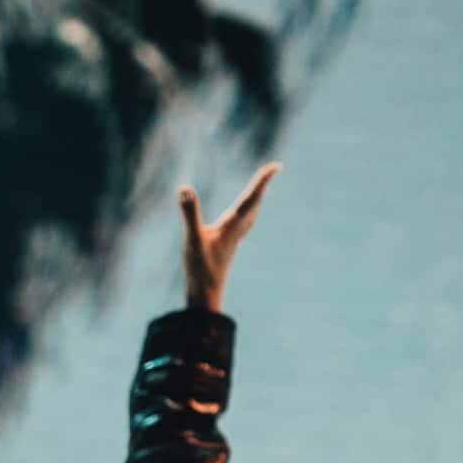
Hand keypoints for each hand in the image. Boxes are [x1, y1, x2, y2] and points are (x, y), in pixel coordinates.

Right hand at [180, 162, 279, 311]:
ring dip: (256, 200)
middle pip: (254, 203)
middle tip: (272, 169)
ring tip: (262, 189)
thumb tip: (185, 189)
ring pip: (250, 215)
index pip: (251, 197)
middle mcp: (237, 231)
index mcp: (233, 225)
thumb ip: (190, 214)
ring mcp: (233, 240)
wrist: (207, 297)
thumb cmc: (200, 270)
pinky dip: (246, 215)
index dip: (263, 180)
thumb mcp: (193, 239)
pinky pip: (242, 226)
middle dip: (262, 185)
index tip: (277, 166)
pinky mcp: (226, 247)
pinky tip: (242, 220)